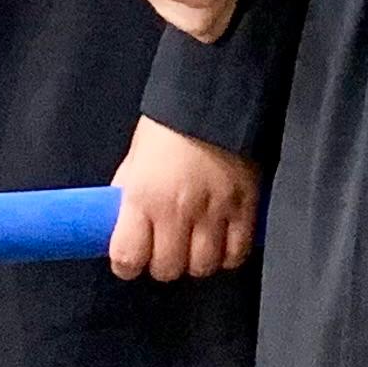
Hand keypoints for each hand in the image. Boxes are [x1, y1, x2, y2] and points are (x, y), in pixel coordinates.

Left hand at [104, 116, 259, 281]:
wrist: (216, 98)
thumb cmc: (167, 126)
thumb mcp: (135, 158)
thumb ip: (129, 193)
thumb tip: (121, 221)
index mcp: (143, 197)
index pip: (128, 257)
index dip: (127, 264)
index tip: (131, 258)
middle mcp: (177, 211)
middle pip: (167, 269)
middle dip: (163, 263)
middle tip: (165, 247)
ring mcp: (214, 212)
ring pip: (203, 266)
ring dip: (195, 261)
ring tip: (194, 245)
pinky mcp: (245, 209)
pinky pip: (237, 254)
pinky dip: (227, 255)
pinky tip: (221, 242)